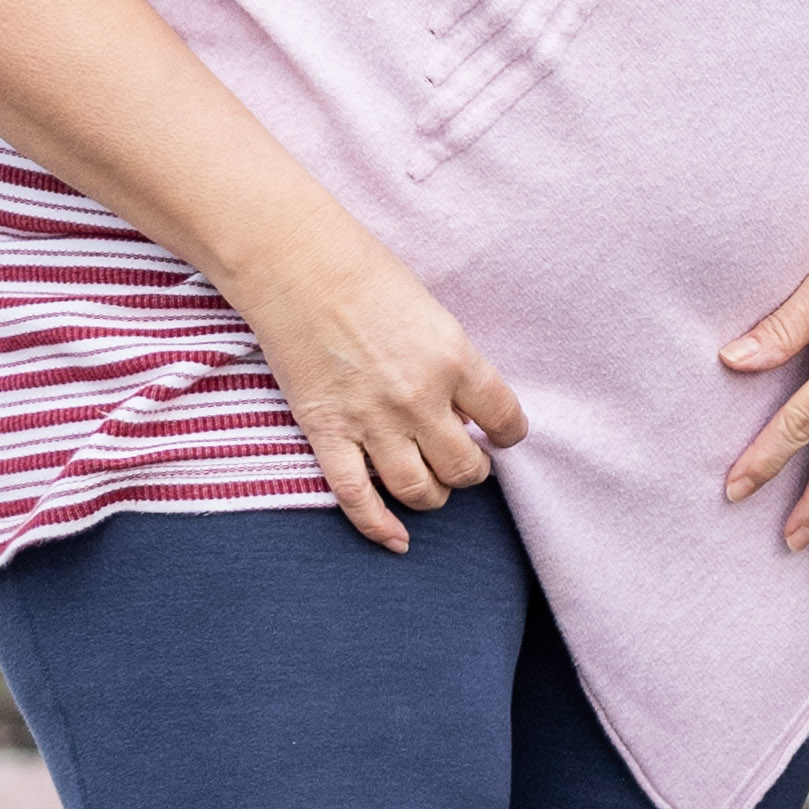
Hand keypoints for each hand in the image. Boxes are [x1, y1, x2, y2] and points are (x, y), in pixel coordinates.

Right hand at [225, 222, 534, 560]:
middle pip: (464, 468)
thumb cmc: (369, 277)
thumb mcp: (434, 315)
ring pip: (419, 491)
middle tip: (466, 461)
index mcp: (455, 360)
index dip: (510, 434)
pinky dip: (379, 527)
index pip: (505, 419)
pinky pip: (358, 499)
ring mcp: (372, 422)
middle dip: (472, 471)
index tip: (503, 436)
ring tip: (435, 484)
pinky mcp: (327, 435)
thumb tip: (469, 411)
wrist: (299, 268)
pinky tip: (397, 539)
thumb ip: (454, 366)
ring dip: (434, 495)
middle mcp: (419, 399)